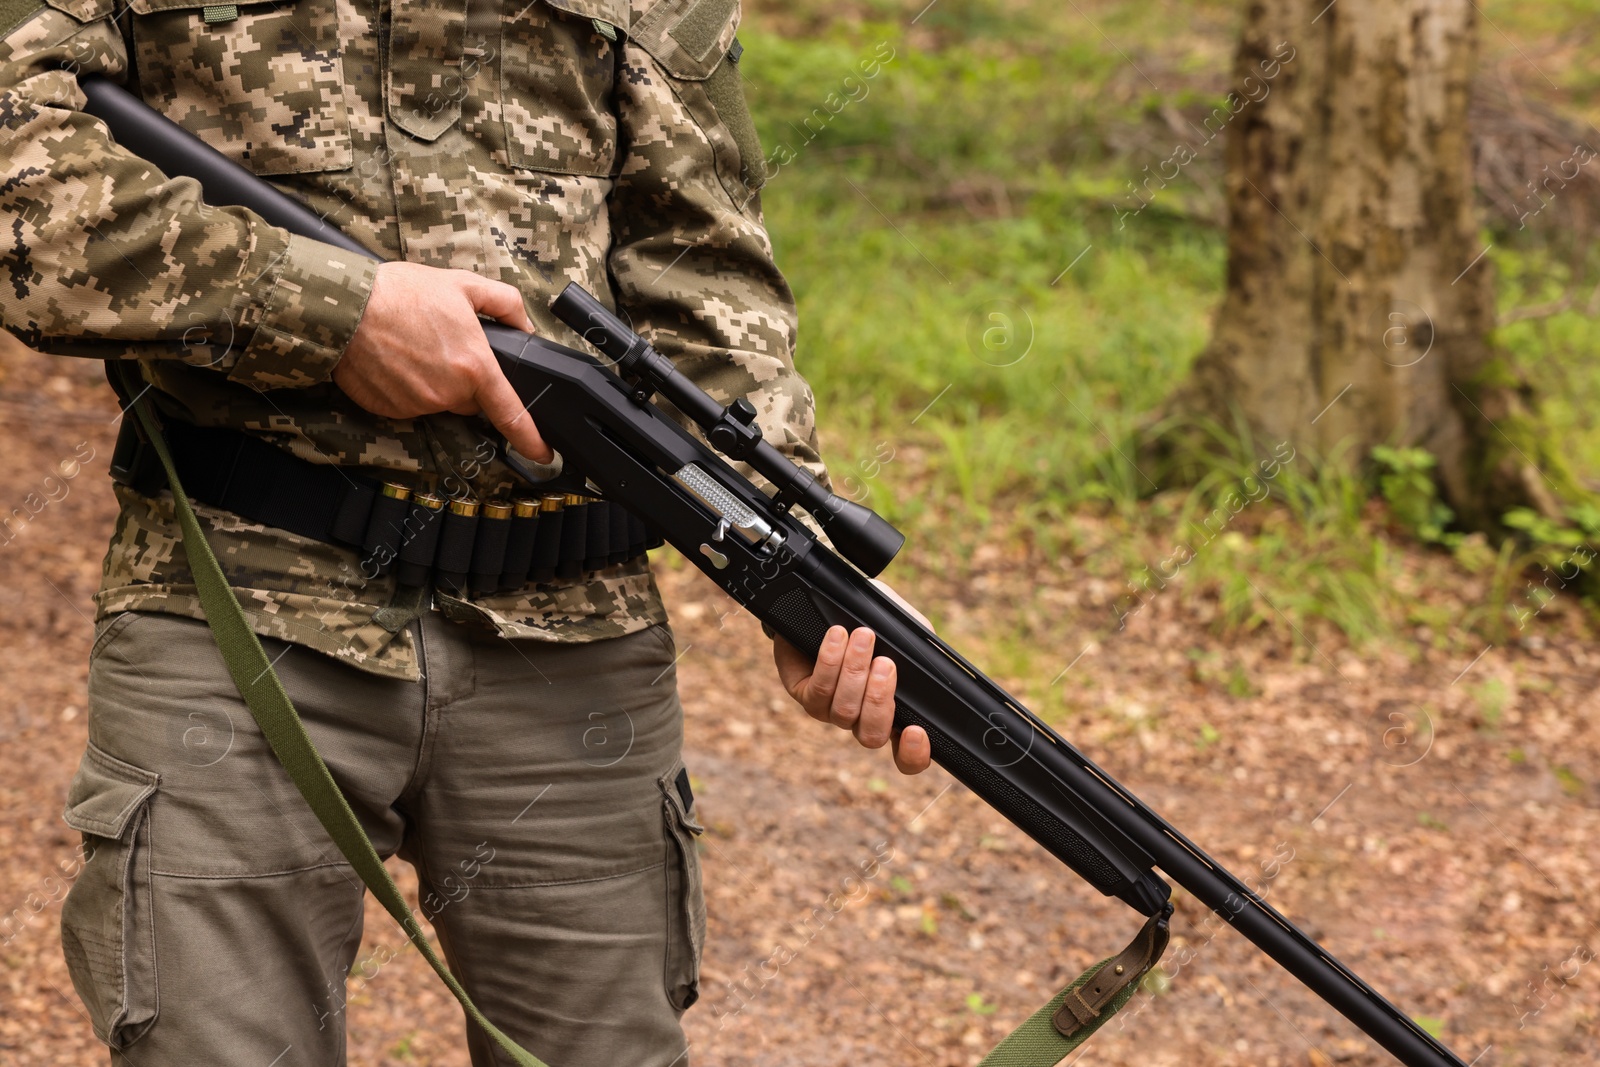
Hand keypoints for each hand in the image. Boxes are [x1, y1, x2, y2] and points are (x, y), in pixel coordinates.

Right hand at [335, 262, 552, 462]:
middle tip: (441, 344)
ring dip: (434, 381)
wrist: (343, 306)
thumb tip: (524, 326)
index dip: (531, 439)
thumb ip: (504, 304)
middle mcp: (448, 393)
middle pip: (471, 399)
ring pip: (440, 401)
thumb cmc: (400, 293)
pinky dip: (407, 386)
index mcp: (474, 367)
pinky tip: (395, 359)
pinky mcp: (390, 411)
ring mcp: (418, 405)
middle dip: (466, 379)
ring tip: (413, 345)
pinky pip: (410, 403)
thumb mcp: (462, 284)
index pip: (512, 414)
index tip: (543, 453)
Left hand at [772, 579, 932, 773]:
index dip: (913, 755)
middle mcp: (860, 719)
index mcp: (890, 713)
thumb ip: (920, 650)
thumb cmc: (871, 621)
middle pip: (872, 736)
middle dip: (880, 700)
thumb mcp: (903, 633)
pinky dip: (831, 661)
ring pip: (845, 710)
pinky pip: (819, 690)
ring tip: (863, 636)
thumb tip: (930, 658)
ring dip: (855, 672)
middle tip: (885, 664)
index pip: (905, 755)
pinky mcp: (804, 695)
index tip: (916, 732)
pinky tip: (838, 636)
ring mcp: (830, 711)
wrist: (827, 605)